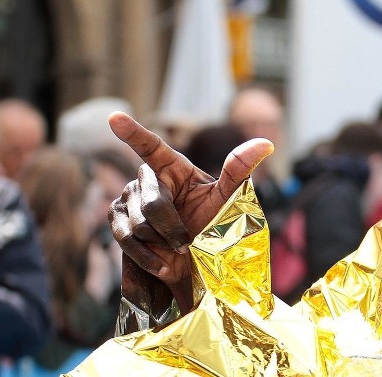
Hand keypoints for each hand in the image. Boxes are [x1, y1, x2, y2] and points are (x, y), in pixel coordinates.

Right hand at [107, 111, 273, 312]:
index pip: (150, 146)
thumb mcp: (230, 198)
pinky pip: (126, 239)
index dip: (133, 132)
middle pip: (153, 203)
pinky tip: (163, 264)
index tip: (115, 117)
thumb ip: (240, 170)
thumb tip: (266, 142)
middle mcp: (146, 180)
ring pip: (138, 224)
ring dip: (162, 243)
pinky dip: (148, 257)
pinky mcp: (117, 223)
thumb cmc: (215, 225)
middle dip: (173, 227)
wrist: (200, 262)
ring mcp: (128, 201)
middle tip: (187, 242)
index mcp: (172, 168)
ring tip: (177, 250)